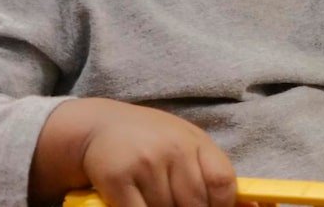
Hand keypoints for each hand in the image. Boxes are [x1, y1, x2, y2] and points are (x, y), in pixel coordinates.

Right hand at [30, 97, 237, 206]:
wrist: (101, 126)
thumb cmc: (149, 142)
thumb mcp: (183, 146)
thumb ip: (206, 174)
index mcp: (196, 141)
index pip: (222, 183)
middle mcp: (174, 148)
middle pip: (194, 205)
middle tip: (173, 204)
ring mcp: (147, 163)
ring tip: (154, 200)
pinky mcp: (119, 178)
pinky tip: (138, 205)